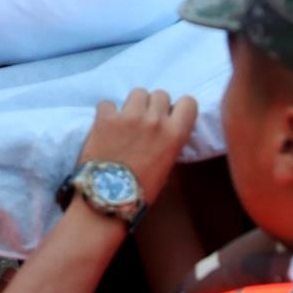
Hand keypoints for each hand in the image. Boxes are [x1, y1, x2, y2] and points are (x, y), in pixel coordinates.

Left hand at [77, 88, 197, 197]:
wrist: (109, 199)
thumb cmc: (141, 191)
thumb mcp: (166, 167)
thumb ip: (168, 143)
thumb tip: (164, 133)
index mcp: (175, 134)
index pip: (188, 102)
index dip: (178, 108)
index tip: (169, 116)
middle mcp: (155, 120)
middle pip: (160, 94)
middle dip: (153, 106)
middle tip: (144, 122)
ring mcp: (130, 117)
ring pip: (137, 93)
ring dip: (132, 105)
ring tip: (125, 122)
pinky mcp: (106, 118)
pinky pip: (108, 103)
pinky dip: (106, 113)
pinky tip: (105, 127)